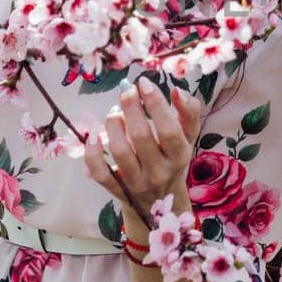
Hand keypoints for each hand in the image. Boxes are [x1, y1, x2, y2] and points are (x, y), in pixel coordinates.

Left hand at [83, 75, 202, 233]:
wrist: (160, 199)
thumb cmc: (172, 157)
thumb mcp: (188, 136)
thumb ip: (189, 111)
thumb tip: (177, 90)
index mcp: (179, 155)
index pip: (169, 129)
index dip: (156, 104)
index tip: (144, 82)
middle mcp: (159, 171)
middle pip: (141, 137)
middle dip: (130, 107)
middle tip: (126, 90)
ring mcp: (136, 183)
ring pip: (119, 151)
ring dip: (113, 124)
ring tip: (115, 112)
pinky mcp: (117, 190)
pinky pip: (100, 173)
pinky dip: (92, 153)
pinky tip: (93, 134)